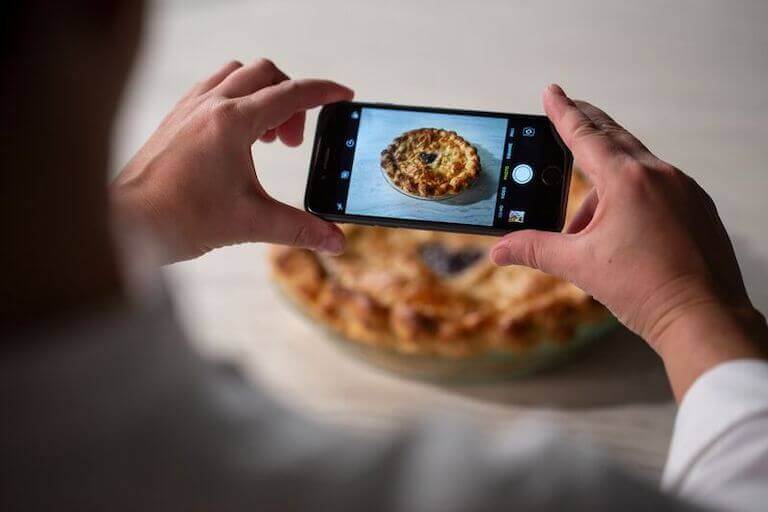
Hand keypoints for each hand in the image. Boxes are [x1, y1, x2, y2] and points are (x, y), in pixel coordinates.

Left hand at [111, 59, 351, 261]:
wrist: (127, 222)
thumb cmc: (180, 218)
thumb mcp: (251, 223)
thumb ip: (299, 228)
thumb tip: (334, 241)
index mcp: (233, 123)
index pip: (292, 95)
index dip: (324, 93)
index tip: (343, 96)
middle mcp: (211, 106)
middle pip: (265, 75)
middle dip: (291, 100)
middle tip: (292, 141)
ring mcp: (189, 108)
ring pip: (237, 75)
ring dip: (261, 94)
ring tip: (265, 137)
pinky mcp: (175, 118)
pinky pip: (212, 88)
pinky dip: (235, 99)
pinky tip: (236, 136)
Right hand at [491, 84, 765, 398]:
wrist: (703, 319)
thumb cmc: (647, 289)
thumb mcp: (580, 266)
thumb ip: (535, 250)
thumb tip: (499, 250)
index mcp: (628, 181)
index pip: (585, 136)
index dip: (562, 112)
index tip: (552, 92)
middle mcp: (660, 176)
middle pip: (614, 138)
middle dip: (587, 126)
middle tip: (567, 112)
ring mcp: (684, 190)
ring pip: (635, 169)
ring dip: (604, 185)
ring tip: (584, 229)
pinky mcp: (697, 208)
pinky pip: (657, 189)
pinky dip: (632, 198)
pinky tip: (620, 230)